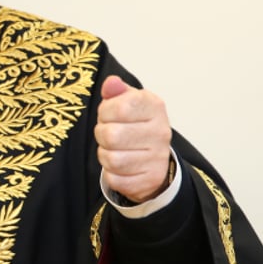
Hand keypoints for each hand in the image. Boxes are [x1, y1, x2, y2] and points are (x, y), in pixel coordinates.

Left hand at [95, 75, 172, 203]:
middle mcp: (161, 132)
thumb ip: (116, 91)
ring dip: (104, 154)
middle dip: (101, 134)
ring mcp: (158, 158)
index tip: (108, 114)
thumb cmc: (134, 124)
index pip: (120, 107)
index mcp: (155, 106)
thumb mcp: (127, 101)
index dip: (105, 111)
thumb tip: (111, 83)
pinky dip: (110, 173)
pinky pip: (115, 179)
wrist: (156, 157)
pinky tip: (120, 166)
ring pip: (112, 159)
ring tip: (113, 149)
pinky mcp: (151, 179)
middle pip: (111, 135)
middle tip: (108, 133)